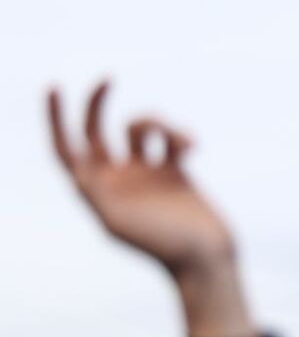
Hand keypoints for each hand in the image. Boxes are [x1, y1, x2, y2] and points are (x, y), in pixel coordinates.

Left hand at [48, 81, 232, 274]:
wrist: (206, 259)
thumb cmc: (164, 246)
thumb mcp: (119, 223)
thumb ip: (95, 195)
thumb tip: (76, 174)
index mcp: (98, 192)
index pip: (66, 149)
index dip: (55, 119)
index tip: (55, 86)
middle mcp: (117, 179)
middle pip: (96, 130)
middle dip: (97, 103)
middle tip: (107, 77)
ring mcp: (147, 174)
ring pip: (140, 128)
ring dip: (155, 122)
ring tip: (177, 138)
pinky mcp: (176, 172)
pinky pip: (172, 139)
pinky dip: (181, 135)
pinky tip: (193, 146)